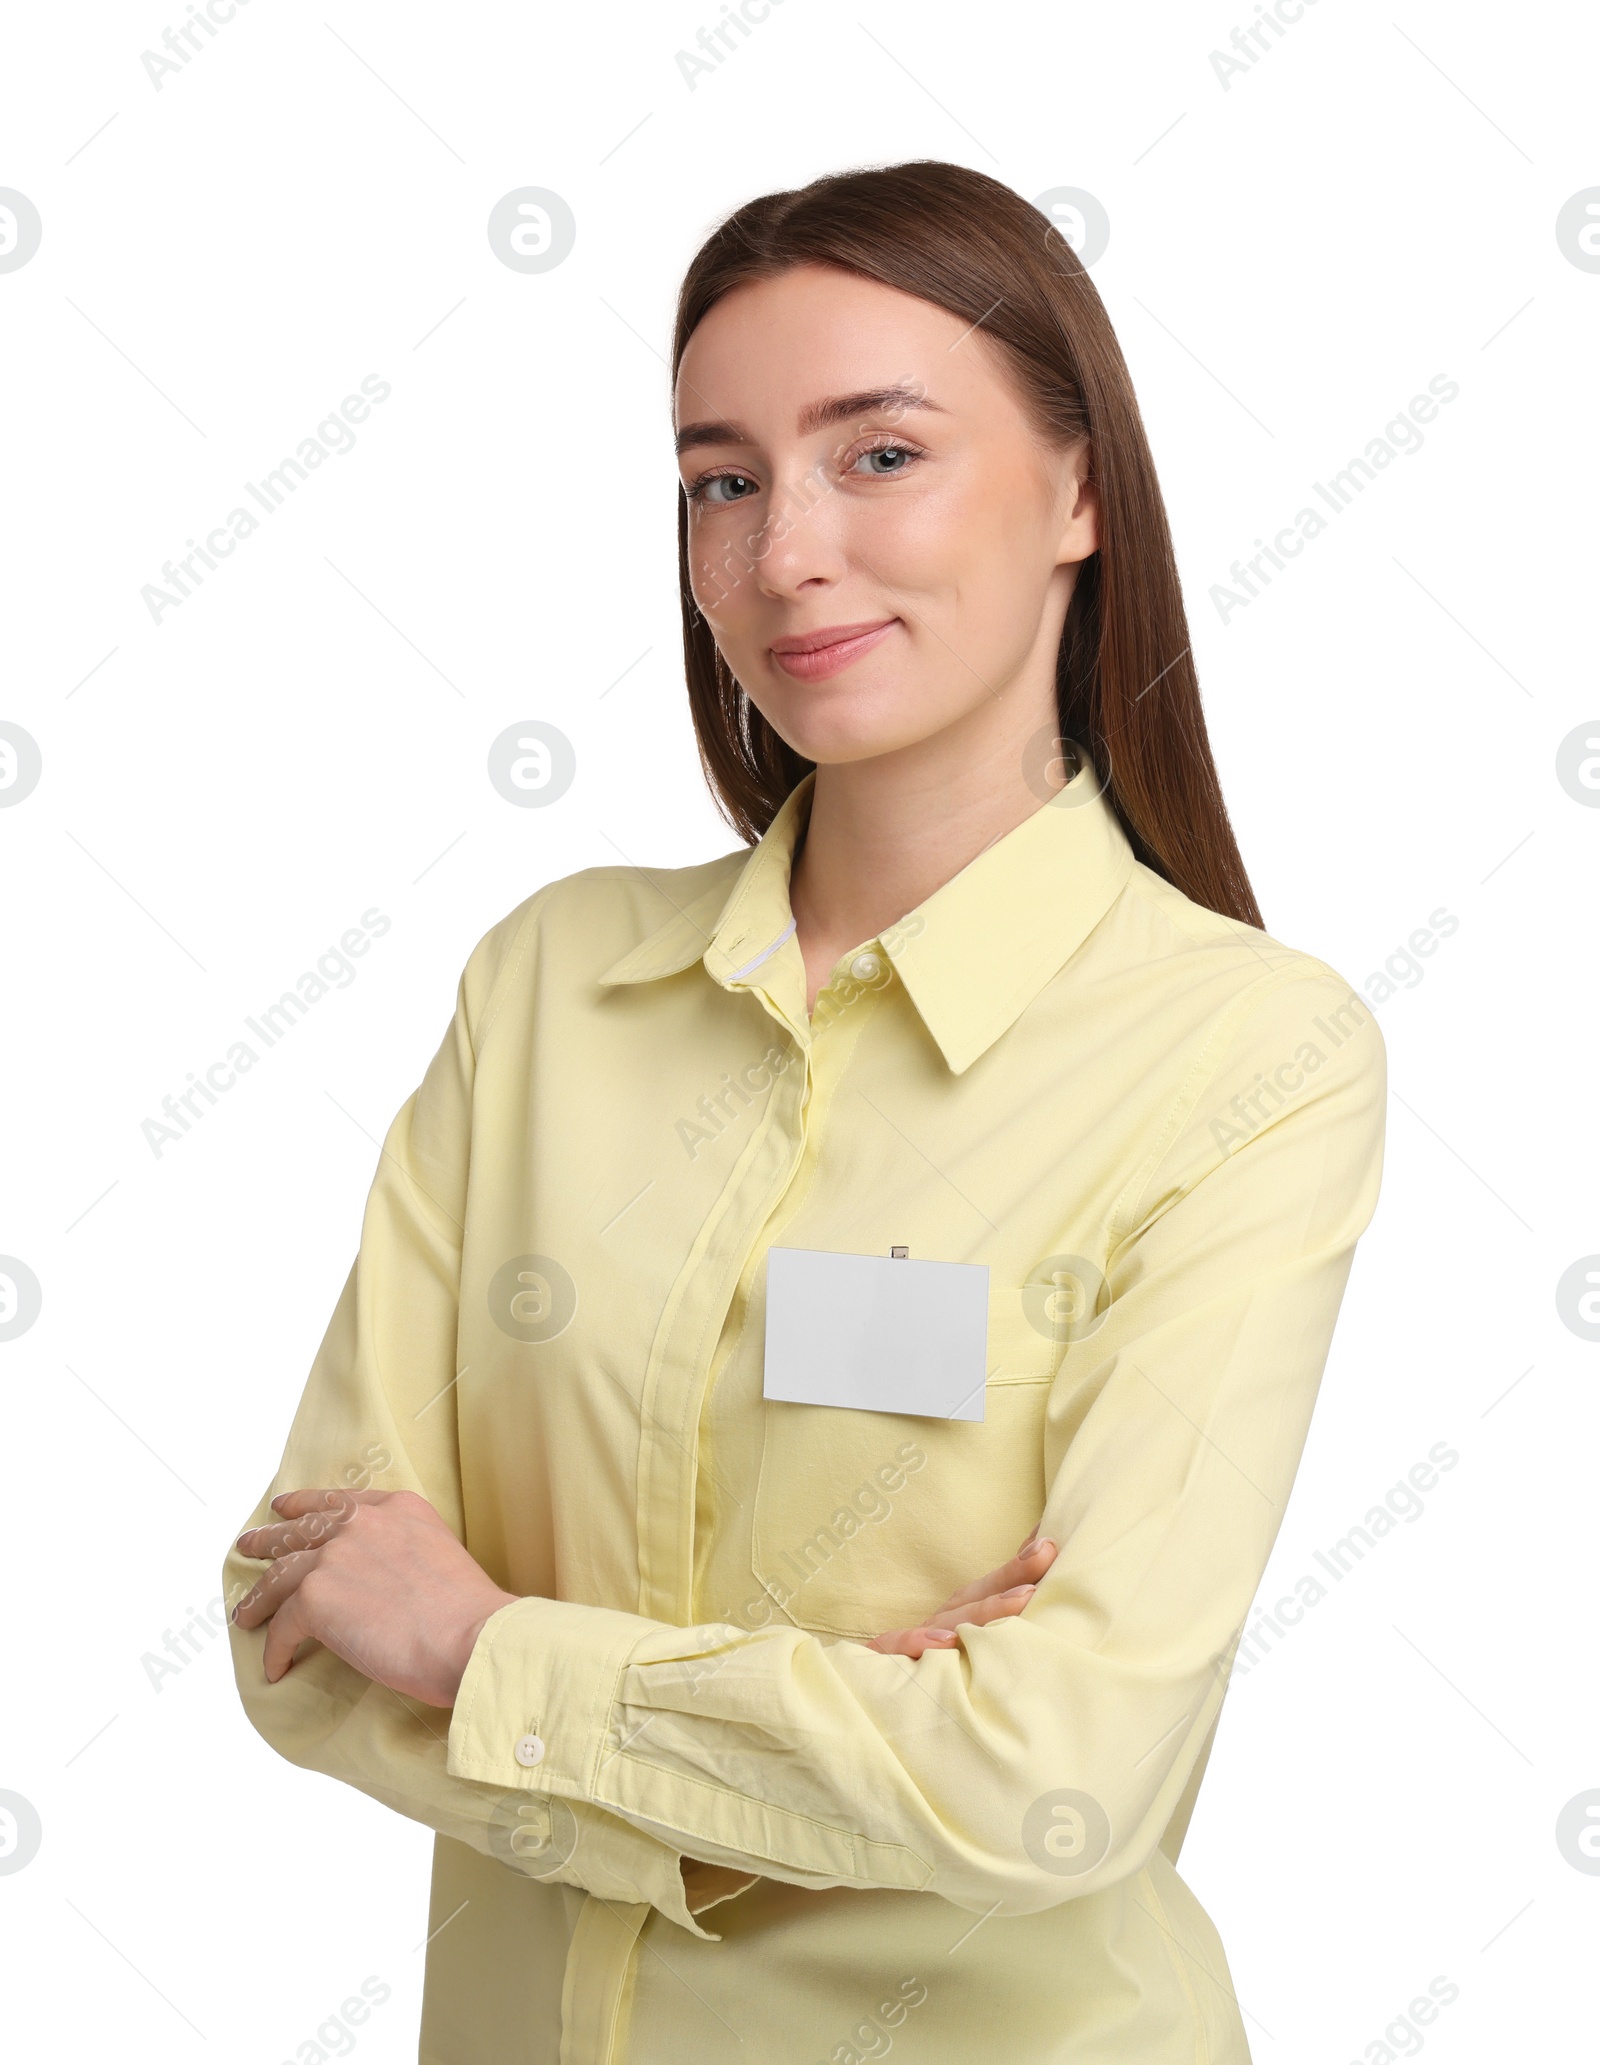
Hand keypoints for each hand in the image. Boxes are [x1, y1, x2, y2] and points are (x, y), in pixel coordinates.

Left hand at [232, 1488, 517, 1707]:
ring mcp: (334, 1557)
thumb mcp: (439, 1554)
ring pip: (279, 1575)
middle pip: (300, 1529)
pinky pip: (282, 1626)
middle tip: (249, 1544)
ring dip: (259, 1597)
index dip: (305, 1504)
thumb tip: (378, 1581)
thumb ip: (402, 1552)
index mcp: (397, 1509)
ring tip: (246, 1613)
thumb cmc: (468, 1612)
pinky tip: (275, 1665)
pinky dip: (275, 1649)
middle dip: (270, 1537)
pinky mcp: (315, 1597)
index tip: (285, 1508)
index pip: (339, 1501)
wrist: (470, 1637)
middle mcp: (362, 1524)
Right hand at [866, 1529, 1057, 1657]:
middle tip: (1047, 1553)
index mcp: (958, 1618)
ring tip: (1023, 1597)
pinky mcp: (883, 1662)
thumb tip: (1041, 1600)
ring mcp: (911, 1642)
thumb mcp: (965, 1652)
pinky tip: (945, 1642)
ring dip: (986, 1609)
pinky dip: (919, 1644)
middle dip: (1013, 1572)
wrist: (858, 1699)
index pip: (994, 1586)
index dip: (1023, 1563)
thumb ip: (996, 1628)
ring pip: (950, 1622)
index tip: (1053, 1540)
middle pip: (978, 1595)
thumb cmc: (924, 1676)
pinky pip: (899, 1649)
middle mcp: (939, 1624)